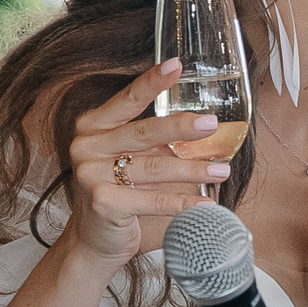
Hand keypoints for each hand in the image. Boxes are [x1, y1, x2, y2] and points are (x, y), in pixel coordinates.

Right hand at [56, 58, 231, 271]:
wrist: (94, 240)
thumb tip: (203, 128)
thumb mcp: (130, 159)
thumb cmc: (117, 193)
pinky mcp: (103, 203)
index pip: (126, 100)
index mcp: (92, 127)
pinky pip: (153, 200)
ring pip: (153, 167)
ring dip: (192, 170)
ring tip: (221, 170)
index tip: (176, 66)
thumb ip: (152, 142)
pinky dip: (183, 202)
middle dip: (181, 128)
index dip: (151, 82)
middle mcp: (86, 146)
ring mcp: (90, 175)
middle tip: (211, 123)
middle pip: (142, 132)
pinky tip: (207, 203)